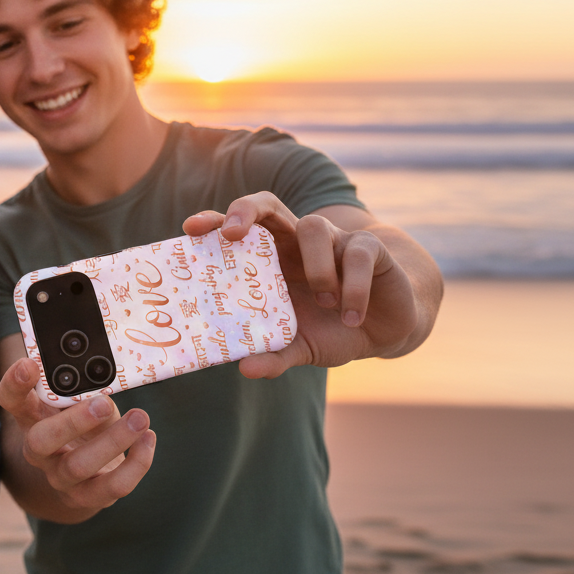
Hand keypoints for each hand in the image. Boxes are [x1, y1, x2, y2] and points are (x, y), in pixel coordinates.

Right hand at [0, 342, 154, 522]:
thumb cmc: (87, 424)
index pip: (10, 400)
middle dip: (72, 422)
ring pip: (79, 466)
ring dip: (113, 441)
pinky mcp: (88, 497)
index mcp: (32, 417)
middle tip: (103, 403)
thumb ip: (85, 388)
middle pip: (40, 441)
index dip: (14, 384)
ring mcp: (61, 477)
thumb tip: (106, 372)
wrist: (89, 475)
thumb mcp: (81, 401)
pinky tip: (148, 439)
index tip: (29, 364)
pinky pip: (113, 487)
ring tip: (140, 418)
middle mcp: (39, 450)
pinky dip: (136, 463)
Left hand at [183, 193, 428, 378]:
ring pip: (314, 227)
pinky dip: (353, 286)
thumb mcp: (300, 346)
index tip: (191, 229)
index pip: (239, 227)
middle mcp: (297, 241)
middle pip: (267, 205)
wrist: (383, 330)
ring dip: (315, 267)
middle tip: (234, 235)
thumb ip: (274, 355)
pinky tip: (351, 316)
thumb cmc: (330, 330)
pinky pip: (357, 255)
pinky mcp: (369, 248)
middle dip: (246, 210)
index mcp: (272, 258)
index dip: (216, 221)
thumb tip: (245, 369)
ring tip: (324, 302)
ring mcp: (334, 240)